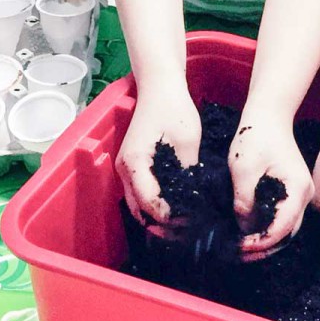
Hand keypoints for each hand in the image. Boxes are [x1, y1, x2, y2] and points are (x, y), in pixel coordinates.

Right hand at [115, 80, 200, 237]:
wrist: (159, 87)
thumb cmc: (174, 109)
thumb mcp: (187, 140)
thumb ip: (187, 171)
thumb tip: (194, 198)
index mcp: (135, 162)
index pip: (149, 202)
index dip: (169, 218)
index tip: (191, 223)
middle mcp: (124, 169)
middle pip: (139, 210)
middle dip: (162, 226)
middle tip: (188, 232)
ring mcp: (126, 167)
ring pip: (137, 204)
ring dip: (157, 218)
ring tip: (184, 225)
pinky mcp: (133, 164)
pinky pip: (140, 193)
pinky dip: (155, 205)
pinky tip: (176, 208)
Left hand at [228, 112, 314, 260]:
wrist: (268, 117)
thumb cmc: (257, 137)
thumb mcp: (244, 168)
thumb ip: (245, 201)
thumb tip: (244, 229)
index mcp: (298, 189)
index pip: (283, 228)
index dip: (261, 242)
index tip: (239, 247)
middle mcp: (304, 195)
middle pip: (287, 233)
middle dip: (263, 248)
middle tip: (237, 254)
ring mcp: (299, 194)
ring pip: (285, 228)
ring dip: (264, 241)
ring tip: (240, 247)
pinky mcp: (290, 192)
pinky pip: (281, 218)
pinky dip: (266, 229)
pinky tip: (247, 232)